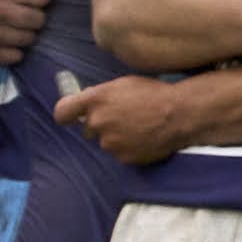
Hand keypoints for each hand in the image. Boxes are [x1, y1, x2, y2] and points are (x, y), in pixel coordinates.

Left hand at [53, 75, 194, 166]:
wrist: (179, 114)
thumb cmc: (154, 93)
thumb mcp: (123, 84)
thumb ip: (101, 96)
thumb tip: (89, 104)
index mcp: (95, 100)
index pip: (62, 113)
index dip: (67, 115)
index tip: (73, 116)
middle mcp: (98, 122)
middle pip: (87, 129)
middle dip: (100, 126)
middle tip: (122, 119)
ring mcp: (109, 143)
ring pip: (105, 142)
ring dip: (116, 137)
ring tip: (138, 128)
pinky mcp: (122, 157)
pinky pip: (119, 153)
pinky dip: (128, 148)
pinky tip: (144, 138)